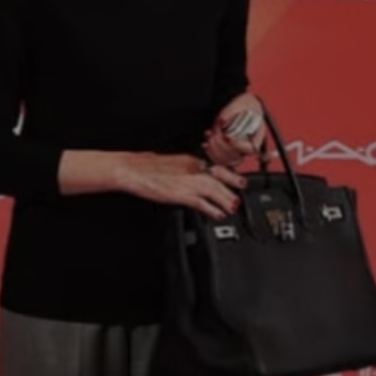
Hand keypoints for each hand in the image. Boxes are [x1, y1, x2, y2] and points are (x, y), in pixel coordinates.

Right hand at [118, 152, 244, 219]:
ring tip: (232, 207)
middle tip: (241, 194)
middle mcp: (193, 169)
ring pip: (215, 190)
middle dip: (233, 186)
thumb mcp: (172, 163)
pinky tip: (218, 214)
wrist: (134, 170)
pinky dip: (212, 209)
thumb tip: (196, 175)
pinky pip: (202, 203)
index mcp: (191, 160)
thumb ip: (187, 168)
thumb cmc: (147, 167)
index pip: (216, 166)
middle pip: (220, 178)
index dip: (230, 174)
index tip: (238, 180)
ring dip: (226, 199)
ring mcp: (188, 182)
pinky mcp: (181, 194)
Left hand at [202, 92, 265, 165]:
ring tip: (209, 135)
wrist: (239, 108)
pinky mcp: (228, 153)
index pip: (250, 149)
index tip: (227, 136)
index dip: (238, 145)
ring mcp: (238, 152)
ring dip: (215, 150)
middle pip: (237, 157)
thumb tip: (222, 120)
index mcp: (257, 137)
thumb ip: (233, 110)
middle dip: (222, 146)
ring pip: (227, 161)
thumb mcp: (242, 102)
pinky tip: (205, 144)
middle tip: (214, 134)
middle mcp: (248, 148)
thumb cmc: (244, 105)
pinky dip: (211, 153)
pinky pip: (219, 160)